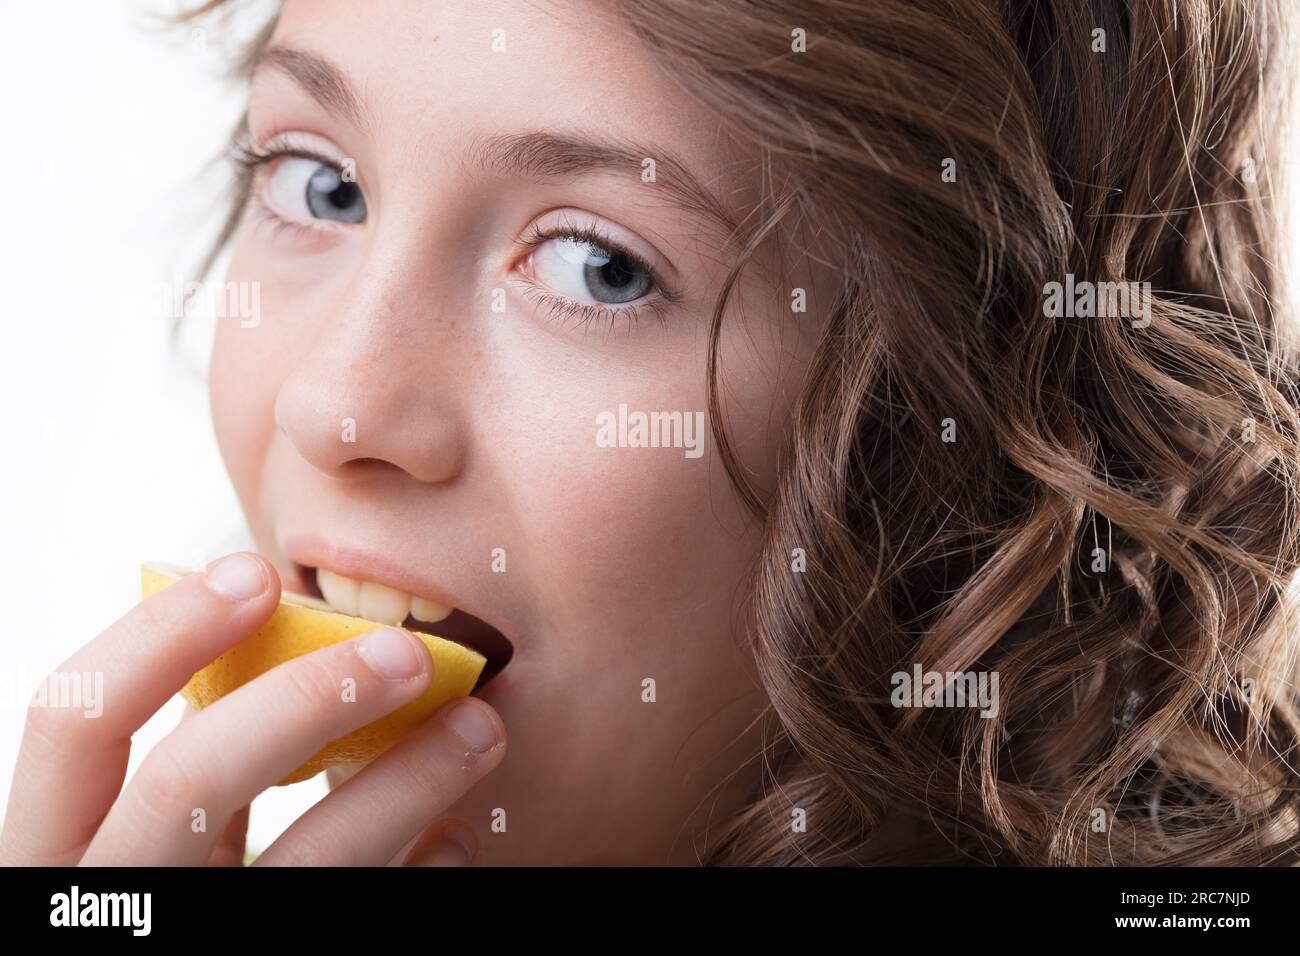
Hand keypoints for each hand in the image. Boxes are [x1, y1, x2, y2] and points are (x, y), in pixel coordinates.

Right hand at [0, 552, 505, 865]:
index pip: (76, 718)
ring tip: (479, 728)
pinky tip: (457, 833)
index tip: (262, 571)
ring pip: (308, 860)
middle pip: (188, 781)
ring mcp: (196, 943)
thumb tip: (271, 625)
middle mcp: (115, 900)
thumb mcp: (153, 832)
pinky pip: (365, 915)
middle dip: (306, 697)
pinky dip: (425, 866)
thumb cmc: (181, 889)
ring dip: (409, 779)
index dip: (162, 632)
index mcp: (58, 843)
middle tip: (409, 651)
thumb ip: (191, 757)